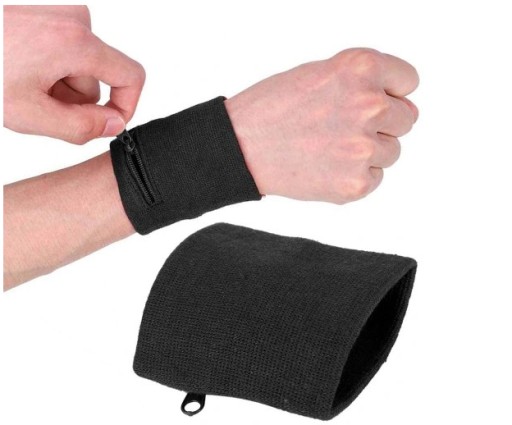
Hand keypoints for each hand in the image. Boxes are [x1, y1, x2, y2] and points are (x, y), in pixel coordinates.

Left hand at [3, 6, 144, 143]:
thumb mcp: (29, 113)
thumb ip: (82, 127)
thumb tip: (113, 124)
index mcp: (77, 43)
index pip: (132, 77)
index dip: (126, 107)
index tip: (108, 124)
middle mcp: (74, 21)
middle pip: (98, 77)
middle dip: (76, 99)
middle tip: (39, 106)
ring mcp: (58, 13)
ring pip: (80, 65)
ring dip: (59, 84)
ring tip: (23, 85)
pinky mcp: (46, 13)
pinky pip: (64, 49)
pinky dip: (48, 67)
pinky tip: (21, 70)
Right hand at [225, 48, 418, 203]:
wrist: (240, 146)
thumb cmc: (273, 108)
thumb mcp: (321, 73)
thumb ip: (365, 83)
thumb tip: (406, 109)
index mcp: (361, 68)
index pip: (408, 81)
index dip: (388, 92)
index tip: (364, 101)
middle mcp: (369, 104)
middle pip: (406, 119)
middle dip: (379, 124)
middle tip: (340, 128)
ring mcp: (363, 147)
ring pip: (391, 152)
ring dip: (368, 151)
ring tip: (328, 148)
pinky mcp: (355, 183)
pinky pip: (375, 178)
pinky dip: (354, 175)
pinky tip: (325, 167)